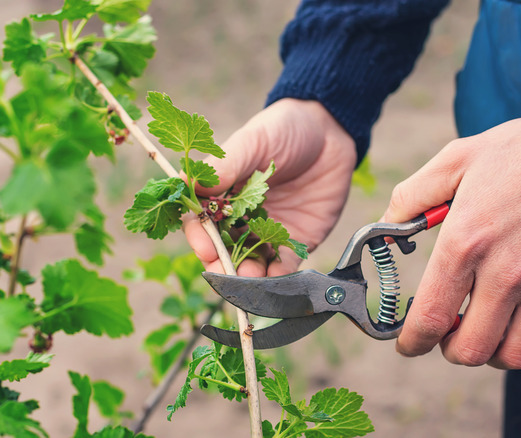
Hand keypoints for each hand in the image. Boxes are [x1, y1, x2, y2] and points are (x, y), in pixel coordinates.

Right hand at [184, 98, 355, 276]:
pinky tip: (276, 280)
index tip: (205, 247)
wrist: (331, 133)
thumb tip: (188, 184)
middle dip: (221, 266)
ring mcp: (269, 231)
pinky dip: (278, 277)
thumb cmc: (284, 130)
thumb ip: (226, 164)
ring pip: (251, 263)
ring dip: (248, 277)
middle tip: (224, 274)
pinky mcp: (297, 240)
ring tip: (249, 281)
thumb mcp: (253, 141)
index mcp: (223, 194)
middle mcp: (242, 217)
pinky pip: (284, 265)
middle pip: (223, 250)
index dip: (200, 237)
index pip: (201, 223)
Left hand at [382, 93, 520, 368]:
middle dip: (450, 349)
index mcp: (466, 242)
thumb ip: (413, 195)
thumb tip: (386, 225)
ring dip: (493, 353)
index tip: (409, 343)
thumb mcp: (457, 158)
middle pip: (469, 350)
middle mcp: (505, 273)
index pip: (430, 318)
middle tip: (449, 331)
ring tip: (488, 331)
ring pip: (513, 356)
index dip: (412, 341)